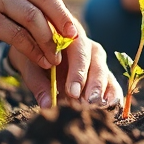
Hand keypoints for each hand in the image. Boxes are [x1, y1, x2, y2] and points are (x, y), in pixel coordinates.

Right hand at [0, 0, 78, 70]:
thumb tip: (64, 18)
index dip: (63, 11)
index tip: (73, 30)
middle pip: (45, 0)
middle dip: (62, 22)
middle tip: (73, 40)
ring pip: (32, 19)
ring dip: (48, 41)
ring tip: (55, 57)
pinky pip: (17, 36)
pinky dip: (32, 50)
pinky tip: (40, 60)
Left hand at [8, 20, 122, 108]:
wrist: (37, 52)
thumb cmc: (34, 56)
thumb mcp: (30, 65)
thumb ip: (38, 82)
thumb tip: (47, 104)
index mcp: (69, 36)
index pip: (78, 50)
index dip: (78, 71)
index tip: (73, 92)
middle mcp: (87, 46)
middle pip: (96, 60)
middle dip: (95, 82)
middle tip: (90, 101)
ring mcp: (97, 60)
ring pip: (105, 71)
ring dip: (104, 89)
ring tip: (100, 106)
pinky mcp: (102, 74)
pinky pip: (111, 83)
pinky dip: (113, 94)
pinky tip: (111, 106)